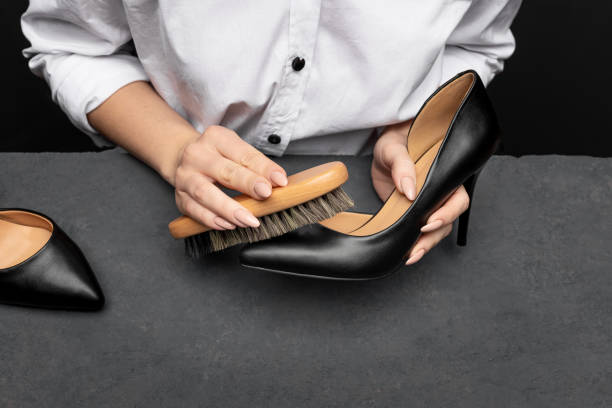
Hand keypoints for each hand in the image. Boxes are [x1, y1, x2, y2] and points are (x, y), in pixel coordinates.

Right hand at [173, 125, 287, 229]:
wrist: (184, 159)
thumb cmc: (217, 156)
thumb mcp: (237, 151)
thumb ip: (257, 165)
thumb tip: (279, 181)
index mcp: (215, 138)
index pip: (243, 154)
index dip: (263, 168)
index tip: (280, 181)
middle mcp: (197, 155)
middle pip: (224, 171)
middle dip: (247, 184)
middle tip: (265, 195)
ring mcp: (185, 177)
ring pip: (206, 193)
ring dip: (230, 209)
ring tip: (249, 220)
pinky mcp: (180, 197)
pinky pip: (194, 210)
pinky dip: (212, 219)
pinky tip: (229, 225)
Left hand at [371, 120, 469, 264]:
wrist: (383, 151)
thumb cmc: (394, 142)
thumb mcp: (393, 148)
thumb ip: (401, 164)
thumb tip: (409, 189)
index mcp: (444, 173)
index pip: (456, 196)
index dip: (447, 212)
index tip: (429, 222)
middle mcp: (441, 190)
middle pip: (450, 217)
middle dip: (435, 234)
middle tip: (417, 245)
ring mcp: (430, 203)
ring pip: (438, 228)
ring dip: (427, 244)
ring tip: (411, 256)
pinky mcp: (416, 214)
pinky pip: (423, 232)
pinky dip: (417, 244)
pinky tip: (407, 254)